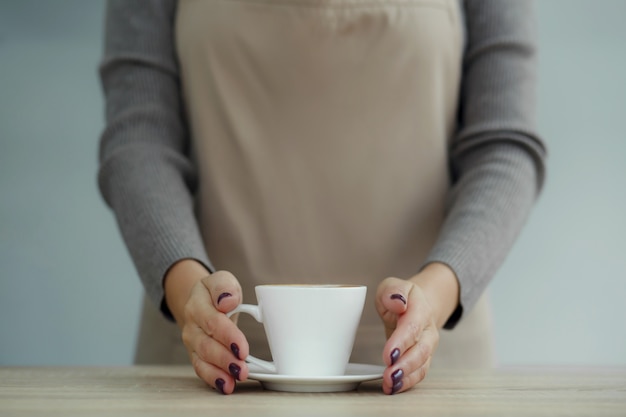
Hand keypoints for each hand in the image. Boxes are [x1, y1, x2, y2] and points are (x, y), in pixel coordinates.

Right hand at [164, 261, 247, 394]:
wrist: (201, 302)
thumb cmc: (217, 293)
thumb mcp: (222, 280)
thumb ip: (224, 287)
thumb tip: (227, 301)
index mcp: (198, 304)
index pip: (213, 321)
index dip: (228, 336)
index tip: (242, 348)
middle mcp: (192, 325)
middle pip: (207, 345)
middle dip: (225, 359)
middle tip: (242, 368)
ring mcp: (192, 342)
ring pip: (203, 359)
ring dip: (221, 371)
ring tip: (237, 378)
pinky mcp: (196, 355)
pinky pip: (201, 369)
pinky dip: (213, 379)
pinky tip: (226, 385)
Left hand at [375, 263, 458, 394]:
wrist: (414, 304)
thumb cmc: (399, 297)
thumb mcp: (391, 286)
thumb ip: (393, 291)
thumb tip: (398, 302)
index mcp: (420, 309)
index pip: (412, 327)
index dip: (401, 342)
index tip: (388, 354)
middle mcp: (427, 330)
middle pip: (421, 350)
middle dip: (405, 364)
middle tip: (389, 375)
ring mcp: (427, 345)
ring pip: (422, 364)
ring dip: (407, 376)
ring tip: (390, 385)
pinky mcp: (422, 358)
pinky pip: (419, 373)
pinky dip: (407, 382)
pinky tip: (393, 388)